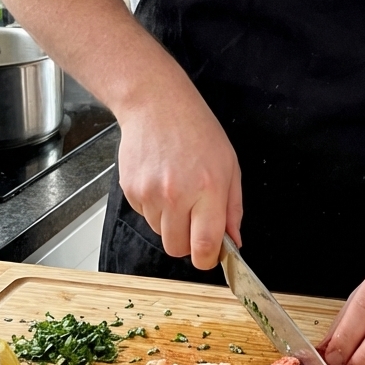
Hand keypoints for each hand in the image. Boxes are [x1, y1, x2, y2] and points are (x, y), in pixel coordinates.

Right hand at [116, 68, 241, 270]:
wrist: (156, 105)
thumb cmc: (196, 131)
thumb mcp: (229, 166)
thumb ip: (232, 208)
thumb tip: (233, 241)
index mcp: (208, 189)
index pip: (205, 246)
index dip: (207, 259)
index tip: (210, 256)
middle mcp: (177, 195)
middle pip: (177, 249)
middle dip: (187, 243)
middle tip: (194, 221)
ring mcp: (150, 194)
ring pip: (160, 233)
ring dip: (170, 222)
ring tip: (177, 190)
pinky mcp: (131, 190)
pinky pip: (144, 216)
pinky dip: (154, 207)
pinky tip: (160, 181)